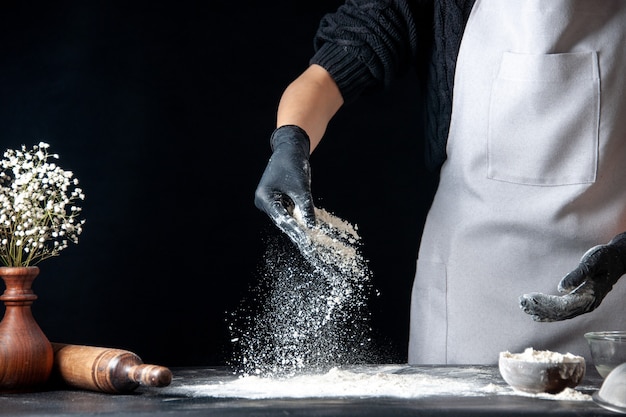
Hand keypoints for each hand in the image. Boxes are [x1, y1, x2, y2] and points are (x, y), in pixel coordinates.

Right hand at [254, 125, 315, 250]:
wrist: (289, 149)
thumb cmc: (293, 164)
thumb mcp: (302, 187)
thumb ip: (305, 207)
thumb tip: (312, 226)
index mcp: (265, 198)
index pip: (282, 219)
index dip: (295, 231)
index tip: (306, 242)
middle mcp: (264, 202)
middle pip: (282, 221)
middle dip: (296, 232)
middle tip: (308, 247)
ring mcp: (269, 201)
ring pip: (286, 218)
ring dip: (298, 227)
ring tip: (309, 242)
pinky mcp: (276, 200)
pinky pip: (288, 212)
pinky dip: (298, 218)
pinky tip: (307, 229)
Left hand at [519, 232, 625, 321]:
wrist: (618, 259)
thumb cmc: (604, 258)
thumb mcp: (591, 262)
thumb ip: (576, 275)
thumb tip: (560, 288)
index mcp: (590, 296)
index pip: (563, 305)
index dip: (545, 303)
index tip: (529, 297)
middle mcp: (587, 305)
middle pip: (560, 312)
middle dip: (539, 308)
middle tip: (521, 302)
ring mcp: (584, 305)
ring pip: (560, 314)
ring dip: (542, 311)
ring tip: (524, 307)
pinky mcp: (581, 302)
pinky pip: (564, 312)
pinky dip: (549, 313)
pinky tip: (536, 315)